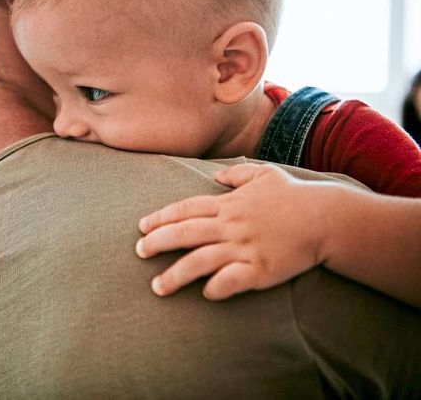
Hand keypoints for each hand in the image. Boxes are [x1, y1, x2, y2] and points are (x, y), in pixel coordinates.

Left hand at [136, 163, 326, 299]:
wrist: (327, 218)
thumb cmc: (294, 195)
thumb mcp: (264, 174)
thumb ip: (237, 173)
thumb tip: (217, 175)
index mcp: (229, 204)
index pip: (186, 209)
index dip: (161, 218)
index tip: (141, 227)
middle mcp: (231, 225)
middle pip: (185, 233)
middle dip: (158, 242)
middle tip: (138, 252)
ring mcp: (245, 247)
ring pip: (201, 261)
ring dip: (176, 274)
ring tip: (157, 287)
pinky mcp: (261, 269)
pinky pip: (231, 280)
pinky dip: (216, 287)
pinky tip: (204, 293)